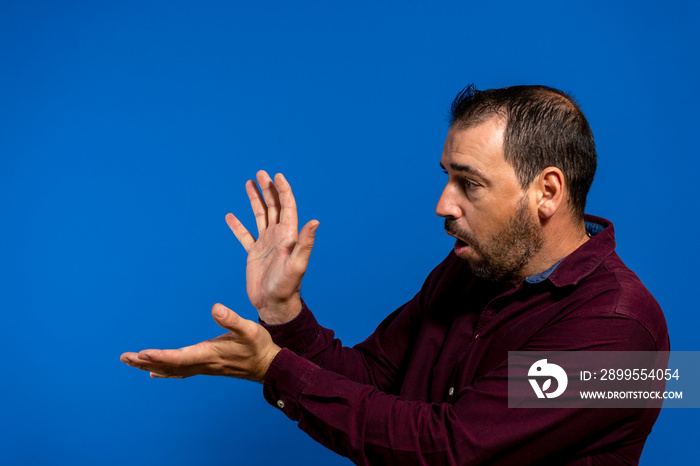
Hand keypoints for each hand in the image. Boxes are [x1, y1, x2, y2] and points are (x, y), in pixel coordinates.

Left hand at [120, 304, 280, 381]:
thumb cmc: (259, 346)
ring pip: (171, 369)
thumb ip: (232, 319)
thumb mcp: (249, 329)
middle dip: (145, 361)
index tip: (142, 354)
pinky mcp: (205, 367)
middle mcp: (202, 363)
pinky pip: (179, 371)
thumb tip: (215, 307)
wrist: (267, 366)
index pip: (179, 357)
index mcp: (209, 354)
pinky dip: (164, 370)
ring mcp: (203, 367)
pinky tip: (153, 372)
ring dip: (150, 366)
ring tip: (130, 362)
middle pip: (168, 365)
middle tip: (124, 358)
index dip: (160, 356)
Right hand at [225, 171, 318, 323]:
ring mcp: (266, 243)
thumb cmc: (287, 286)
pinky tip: (230, 216)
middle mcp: (278, 236)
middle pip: (273, 206)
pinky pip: (245, 235)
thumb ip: (305, 242)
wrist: (274, 304)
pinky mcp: (254, 253)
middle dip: (268, 189)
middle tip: (260, 172)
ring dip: (255, 199)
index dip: (283, 190)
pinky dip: (238, 226)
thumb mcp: (297, 264)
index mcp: (289, 235)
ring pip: (260, 216)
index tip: (277, 175)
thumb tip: (315, 221)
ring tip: (249, 183)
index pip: (288, 206)